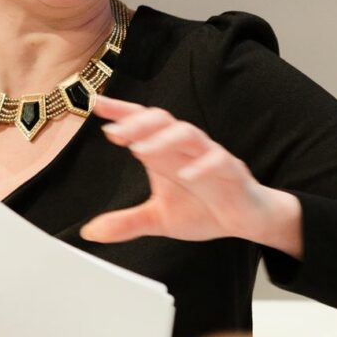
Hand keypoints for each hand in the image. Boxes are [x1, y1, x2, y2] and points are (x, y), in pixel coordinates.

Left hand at [81, 96, 303, 256]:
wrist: (247, 219)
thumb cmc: (204, 208)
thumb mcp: (159, 219)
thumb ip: (127, 222)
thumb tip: (90, 232)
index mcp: (166, 153)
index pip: (142, 123)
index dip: (120, 112)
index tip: (95, 104)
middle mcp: (185, 149)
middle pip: (162, 122)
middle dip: (137, 122)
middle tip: (114, 131)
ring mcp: (209, 157)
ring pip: (188, 134)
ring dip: (163, 139)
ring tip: (140, 150)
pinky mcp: (231, 171)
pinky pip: (218, 161)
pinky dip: (202, 166)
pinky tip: (187, 174)